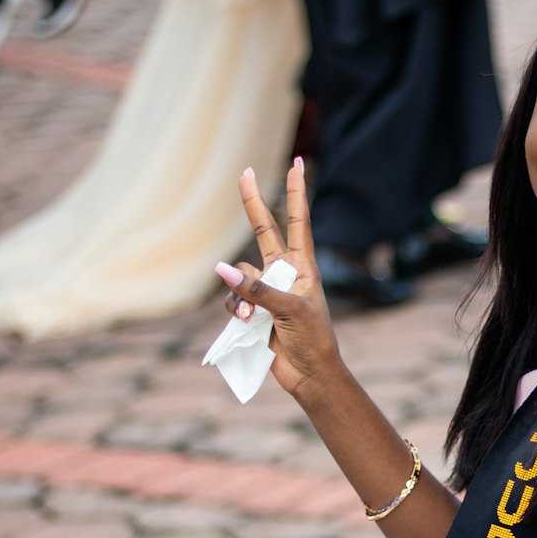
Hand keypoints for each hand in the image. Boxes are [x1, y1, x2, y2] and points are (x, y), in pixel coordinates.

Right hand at [216, 161, 339, 398]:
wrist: (310, 374)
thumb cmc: (313, 339)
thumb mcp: (290, 311)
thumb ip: (257, 290)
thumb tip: (223, 270)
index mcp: (303, 267)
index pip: (299, 221)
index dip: (296, 192)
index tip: (297, 163)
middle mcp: (285, 273)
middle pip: (264, 231)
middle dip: (252, 204)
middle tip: (244, 171)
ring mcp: (268, 291)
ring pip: (240, 274)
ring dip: (240, 293)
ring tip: (252, 318)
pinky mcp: (254, 310)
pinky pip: (233, 298)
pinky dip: (234, 308)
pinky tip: (244, 323)